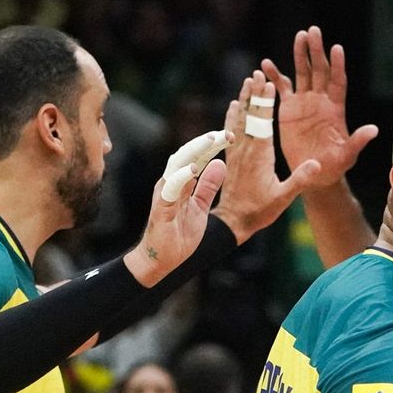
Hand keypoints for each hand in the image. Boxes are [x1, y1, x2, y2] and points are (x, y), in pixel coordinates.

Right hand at [124, 131, 229, 285]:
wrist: (162, 259)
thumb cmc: (179, 233)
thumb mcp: (200, 207)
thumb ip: (208, 187)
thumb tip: (219, 164)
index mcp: (182, 182)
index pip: (198, 157)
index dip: (213, 145)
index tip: (232, 136)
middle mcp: (171, 182)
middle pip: (188, 154)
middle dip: (206, 142)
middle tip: (226, 133)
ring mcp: (165, 193)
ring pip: (177, 165)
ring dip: (194, 151)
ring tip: (210, 141)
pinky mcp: (161, 207)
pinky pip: (170, 188)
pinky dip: (181, 177)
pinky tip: (192, 169)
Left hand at [214, 72, 322, 239]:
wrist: (233, 221)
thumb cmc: (260, 210)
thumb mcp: (284, 196)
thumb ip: (300, 179)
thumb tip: (316, 164)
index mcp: (260, 155)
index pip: (263, 122)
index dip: (266, 101)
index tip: (268, 83)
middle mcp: (246, 149)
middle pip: (250, 115)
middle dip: (254, 93)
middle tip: (257, 74)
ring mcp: (236, 152)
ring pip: (239, 119)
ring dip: (243, 99)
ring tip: (247, 80)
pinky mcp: (229, 156)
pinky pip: (230, 130)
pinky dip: (232, 116)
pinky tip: (232, 105)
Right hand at [262, 25, 377, 188]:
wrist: (314, 173)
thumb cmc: (335, 166)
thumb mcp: (347, 155)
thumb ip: (358, 141)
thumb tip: (374, 130)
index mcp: (335, 109)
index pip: (338, 82)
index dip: (337, 66)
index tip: (337, 48)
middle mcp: (320, 101)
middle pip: (319, 70)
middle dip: (317, 51)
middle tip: (314, 31)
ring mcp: (304, 102)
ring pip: (302, 73)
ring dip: (300, 54)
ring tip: (299, 36)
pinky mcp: (288, 109)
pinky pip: (281, 88)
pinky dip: (274, 76)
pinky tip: (265, 64)